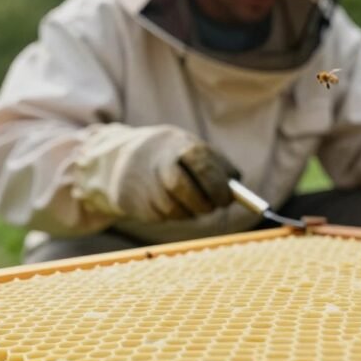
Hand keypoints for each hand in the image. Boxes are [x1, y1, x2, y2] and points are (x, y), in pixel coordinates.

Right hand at [116, 138, 240, 221]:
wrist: (123, 160)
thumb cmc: (173, 156)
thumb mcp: (192, 150)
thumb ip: (216, 165)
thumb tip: (237, 187)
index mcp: (176, 143)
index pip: (199, 163)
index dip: (217, 184)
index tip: (228, 198)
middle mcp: (155, 161)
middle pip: (180, 186)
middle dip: (203, 202)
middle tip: (216, 206)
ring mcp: (142, 181)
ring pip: (173, 208)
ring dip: (190, 211)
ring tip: (192, 202)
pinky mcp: (131, 202)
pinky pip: (162, 216)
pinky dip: (175, 214)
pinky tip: (171, 203)